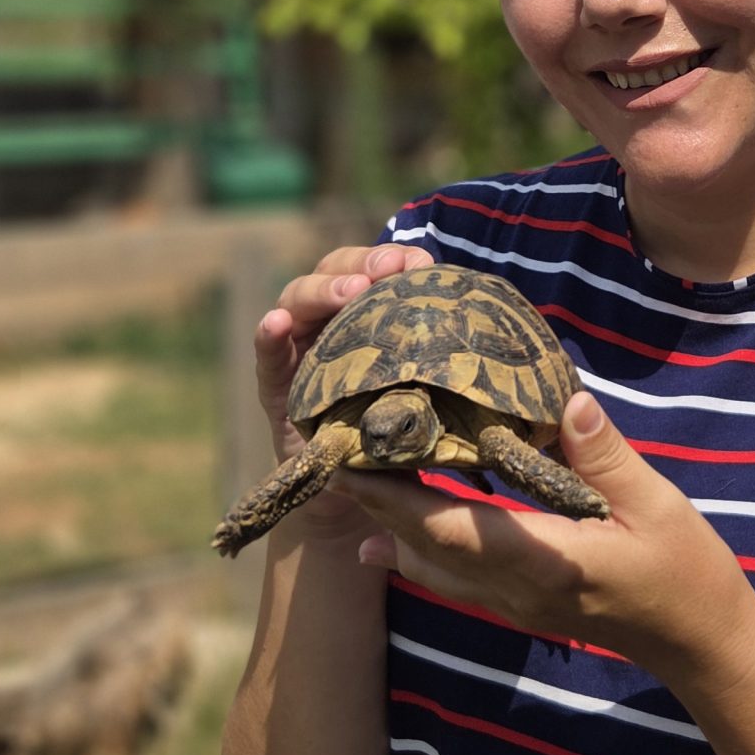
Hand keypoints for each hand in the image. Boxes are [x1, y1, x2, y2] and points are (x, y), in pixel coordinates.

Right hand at [253, 240, 432, 528]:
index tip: (424, 263)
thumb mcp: (421, 409)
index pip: (375, 272)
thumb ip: (440, 393)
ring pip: (297, 299)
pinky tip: (276, 323)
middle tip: (387, 268)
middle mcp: (330, 324)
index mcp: (368, 319)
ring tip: (348, 291)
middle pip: (336, 273)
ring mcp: (298, 350)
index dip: (396, 261)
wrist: (351, 492)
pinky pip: (266, 355)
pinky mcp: (275, 385)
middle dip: (362, 264)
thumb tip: (488, 377)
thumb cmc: (395, 437)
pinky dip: (268, 335)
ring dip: (322, 290)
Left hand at [348, 392, 754, 694]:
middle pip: (428, 548)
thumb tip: (566, 398)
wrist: (702, 646)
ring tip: (352, 483)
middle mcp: (517, 590)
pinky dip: (417, 550)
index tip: (354, 462)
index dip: (399, 497)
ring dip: (392, 525)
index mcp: (547, 561)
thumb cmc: (687, 574)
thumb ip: (605, 455)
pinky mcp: (522, 606)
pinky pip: (453, 579)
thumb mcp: (658, 504)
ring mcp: (516, 605)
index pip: (455, 528)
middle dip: (378, 502)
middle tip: (333, 455)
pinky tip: (389, 536)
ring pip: (434, 568)